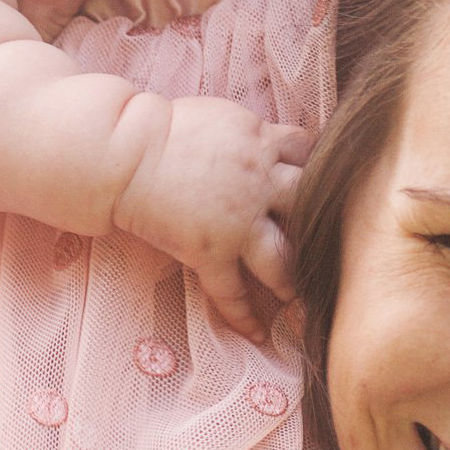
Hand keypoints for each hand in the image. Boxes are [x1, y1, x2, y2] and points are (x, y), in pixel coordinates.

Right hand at [111, 96, 312, 343]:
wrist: (125, 152)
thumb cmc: (165, 128)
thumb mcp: (224, 116)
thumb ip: (253, 133)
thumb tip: (268, 140)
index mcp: (262, 143)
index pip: (306, 151)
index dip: (313, 164)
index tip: (317, 179)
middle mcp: (260, 183)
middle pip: (307, 204)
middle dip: (318, 221)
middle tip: (325, 240)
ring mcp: (237, 221)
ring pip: (283, 257)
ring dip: (293, 278)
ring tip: (297, 295)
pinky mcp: (210, 251)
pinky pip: (231, 291)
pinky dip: (243, 315)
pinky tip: (257, 333)